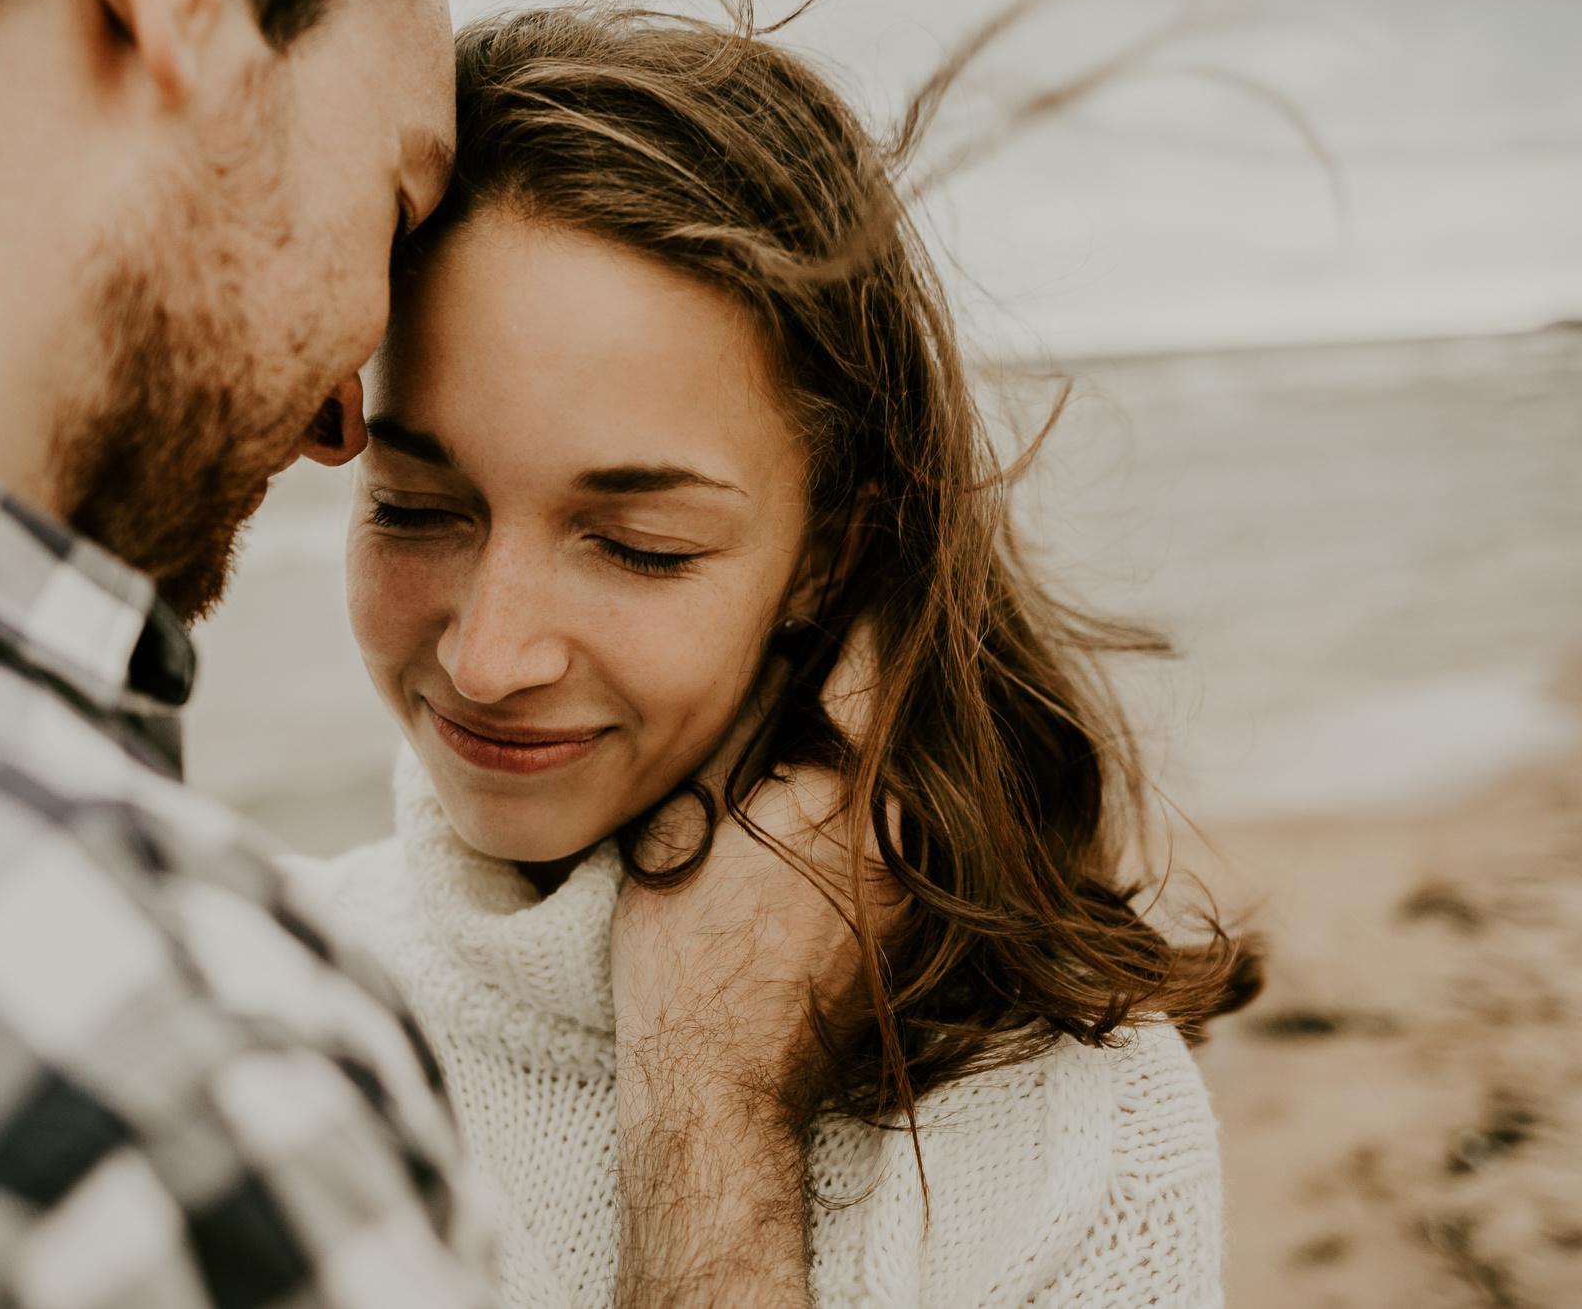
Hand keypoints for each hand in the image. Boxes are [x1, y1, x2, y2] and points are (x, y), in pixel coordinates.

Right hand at [608, 637, 875, 1308]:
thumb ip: (743, 722)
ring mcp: (920, 876)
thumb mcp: (694, 814)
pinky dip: (864, 782)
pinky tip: (809, 779)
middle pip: (895, 704)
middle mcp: (907, 826)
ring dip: (861, 719)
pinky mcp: (913, 914)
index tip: (858, 530)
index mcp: (853, 790)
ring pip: (897, 763)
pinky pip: (897, 815)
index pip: (873, 653)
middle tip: (835, 584)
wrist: (722, 1079)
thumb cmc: (689, 950)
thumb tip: (778, 646)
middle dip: (859, 647)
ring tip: (810, 683)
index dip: (861, 582)